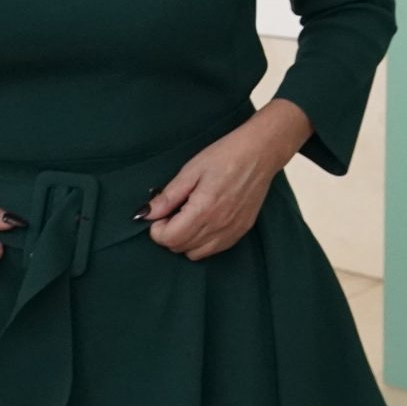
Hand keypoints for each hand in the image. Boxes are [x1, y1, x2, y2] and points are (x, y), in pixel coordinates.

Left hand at [141, 100, 309, 259]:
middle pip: (180, 247)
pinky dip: (203, 242)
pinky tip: (205, 221)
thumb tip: (144, 214)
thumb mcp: (191, 170)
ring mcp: (232, 231)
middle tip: (174, 211)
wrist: (262, 152)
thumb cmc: (225, 155)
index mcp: (203, 210)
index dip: (157, 228)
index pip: (169, 238)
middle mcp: (218, 226)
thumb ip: (168, 196)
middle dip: (169, 233)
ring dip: (185, 240)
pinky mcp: (242, 230)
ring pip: (196, 254)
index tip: (161, 212)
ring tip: (189, 217)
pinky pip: (214, 249)